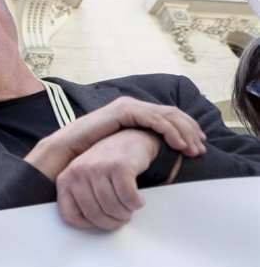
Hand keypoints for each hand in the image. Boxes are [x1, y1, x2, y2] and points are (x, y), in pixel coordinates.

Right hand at [25, 97, 204, 180]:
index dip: (185, 130)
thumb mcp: (119, 152)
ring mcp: (127, 107)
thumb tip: (153, 159)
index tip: (197, 147)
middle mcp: (132, 107)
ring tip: (193, 149)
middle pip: (171, 114)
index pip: (166, 118)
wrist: (65, 150)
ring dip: (184, 132)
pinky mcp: (123, 111)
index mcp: (132, 115)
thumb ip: (135, 149)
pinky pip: (153, 119)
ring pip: (166, 115)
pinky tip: (178, 144)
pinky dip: (169, 131)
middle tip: (201, 148)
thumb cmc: (88, 155)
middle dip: (190, 130)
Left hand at [55, 129, 159, 230]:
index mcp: (66, 179)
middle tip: (122, 217)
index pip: (70, 216)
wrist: (131, 139)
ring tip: (129, 206)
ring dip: (125, 213)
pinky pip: (128, 198)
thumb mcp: (87, 181)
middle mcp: (78, 171)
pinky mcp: (118, 165)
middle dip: (112, 222)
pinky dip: (136, 203)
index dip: (88, 225)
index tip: (101, 220)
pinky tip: (137, 198)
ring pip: (112, 208)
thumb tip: (88, 229)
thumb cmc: (108, 166)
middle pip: (94, 215)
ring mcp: (97, 167)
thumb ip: (82, 200)